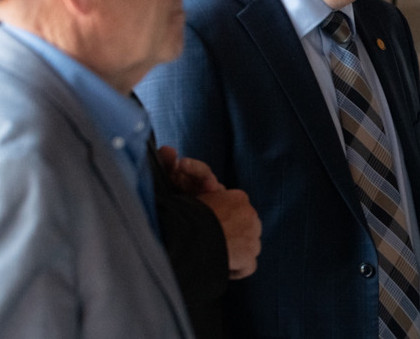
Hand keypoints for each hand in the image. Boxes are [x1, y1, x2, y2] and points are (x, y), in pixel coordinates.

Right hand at [157, 145, 261, 278]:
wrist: (194, 235)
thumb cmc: (186, 212)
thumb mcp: (186, 188)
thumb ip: (181, 172)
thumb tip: (167, 151)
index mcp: (237, 197)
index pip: (236, 208)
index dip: (222, 218)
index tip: (212, 224)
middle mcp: (249, 213)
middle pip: (244, 226)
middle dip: (232, 233)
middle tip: (214, 242)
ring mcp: (253, 234)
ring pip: (248, 245)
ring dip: (234, 251)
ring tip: (217, 255)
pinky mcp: (251, 254)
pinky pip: (248, 266)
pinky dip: (237, 269)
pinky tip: (224, 267)